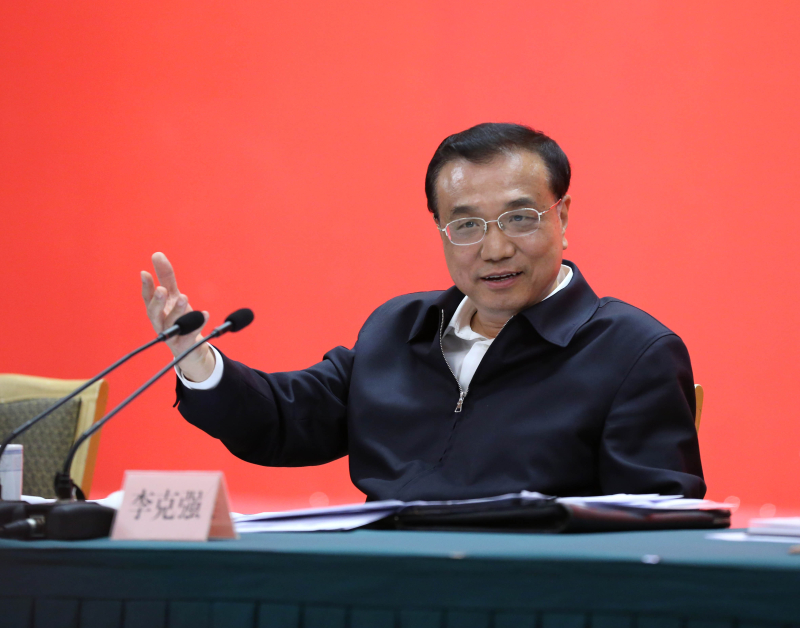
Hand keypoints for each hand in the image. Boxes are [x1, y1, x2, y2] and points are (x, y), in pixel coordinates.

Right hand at [141, 252, 214, 381]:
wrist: (190, 349)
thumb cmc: (178, 319)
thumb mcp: (173, 296)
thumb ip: (166, 277)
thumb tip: (157, 254)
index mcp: (157, 311)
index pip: (147, 298)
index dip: (146, 287)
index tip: (145, 273)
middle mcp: (161, 323)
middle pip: (154, 314)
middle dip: (156, 302)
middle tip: (161, 290)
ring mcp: (172, 336)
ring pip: (172, 325)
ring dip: (177, 312)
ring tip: (183, 297)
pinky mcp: (186, 345)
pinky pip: (191, 335)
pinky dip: (198, 324)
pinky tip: (204, 313)